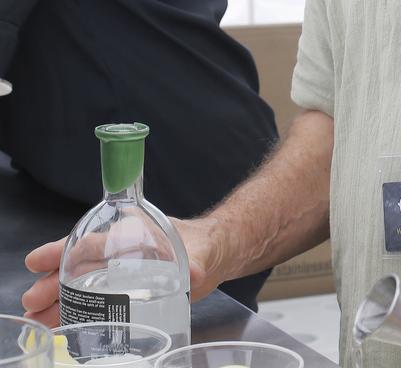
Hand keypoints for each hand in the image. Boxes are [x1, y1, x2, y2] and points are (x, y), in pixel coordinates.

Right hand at [22, 217, 227, 326]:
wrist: (213, 257)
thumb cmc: (202, 245)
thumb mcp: (199, 253)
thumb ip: (196, 262)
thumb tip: (195, 273)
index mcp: (131, 232)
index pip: (91, 240)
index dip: (62, 250)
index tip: (38, 261)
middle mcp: (119, 250)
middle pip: (79, 264)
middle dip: (53, 281)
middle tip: (32, 301)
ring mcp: (120, 271)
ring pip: (82, 283)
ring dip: (59, 299)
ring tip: (39, 317)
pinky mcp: (125, 290)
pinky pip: (94, 298)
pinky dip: (77, 309)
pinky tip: (63, 324)